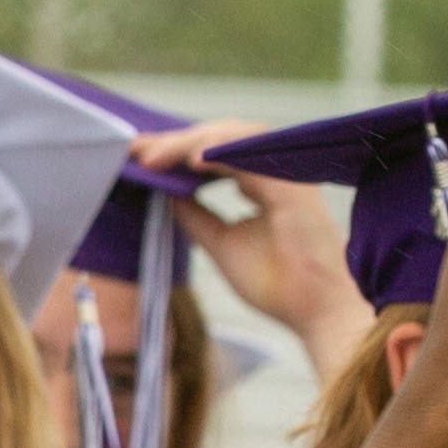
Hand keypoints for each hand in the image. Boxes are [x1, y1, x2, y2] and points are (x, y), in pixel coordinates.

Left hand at [140, 122, 376, 373]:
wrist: (315, 309)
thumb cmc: (277, 283)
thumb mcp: (221, 244)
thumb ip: (196, 216)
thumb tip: (165, 193)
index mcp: (261, 182)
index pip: (213, 154)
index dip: (175, 152)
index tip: (138, 158)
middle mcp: (273, 170)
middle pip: (218, 139)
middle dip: (173, 141)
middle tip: (132, 149)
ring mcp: (284, 174)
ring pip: (231, 137)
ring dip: (187, 143)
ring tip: (150, 156)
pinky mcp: (290, 185)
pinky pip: (249, 154)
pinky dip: (216, 151)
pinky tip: (186, 160)